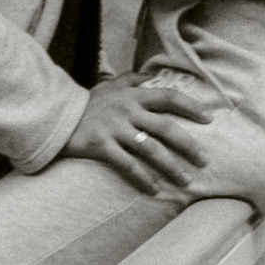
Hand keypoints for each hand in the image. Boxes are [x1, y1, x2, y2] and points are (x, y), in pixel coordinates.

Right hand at [64, 69, 220, 194]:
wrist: (55, 115)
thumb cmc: (86, 103)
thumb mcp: (109, 86)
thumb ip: (131, 80)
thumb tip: (151, 76)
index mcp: (133, 96)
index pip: (168, 97)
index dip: (191, 107)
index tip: (209, 119)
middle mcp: (127, 111)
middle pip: (166, 127)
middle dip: (188, 145)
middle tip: (204, 160)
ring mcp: (114, 129)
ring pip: (150, 148)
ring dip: (171, 166)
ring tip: (186, 181)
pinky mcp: (100, 146)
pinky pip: (126, 164)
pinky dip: (143, 178)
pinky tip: (155, 189)